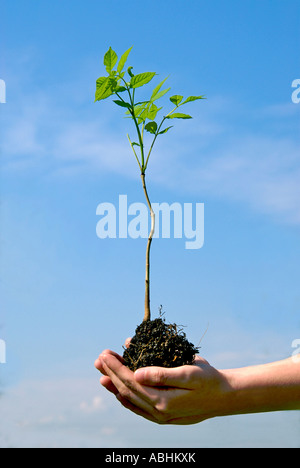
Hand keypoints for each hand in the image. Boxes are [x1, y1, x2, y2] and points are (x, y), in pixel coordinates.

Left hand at [94, 348, 230, 424]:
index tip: (105, 354)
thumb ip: (161, 374)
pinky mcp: (164, 415)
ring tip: (102, 374)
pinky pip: (139, 408)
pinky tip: (119, 393)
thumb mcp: (189, 372)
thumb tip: (136, 373)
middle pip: (126, 390)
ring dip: (115, 385)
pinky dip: (127, 399)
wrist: (226, 397)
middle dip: (111, 373)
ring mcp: (160, 416)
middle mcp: (158, 411)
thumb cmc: (209, 380)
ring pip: (130, 399)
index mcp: (162, 400)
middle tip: (99, 358)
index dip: (116, 367)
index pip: (130, 381)